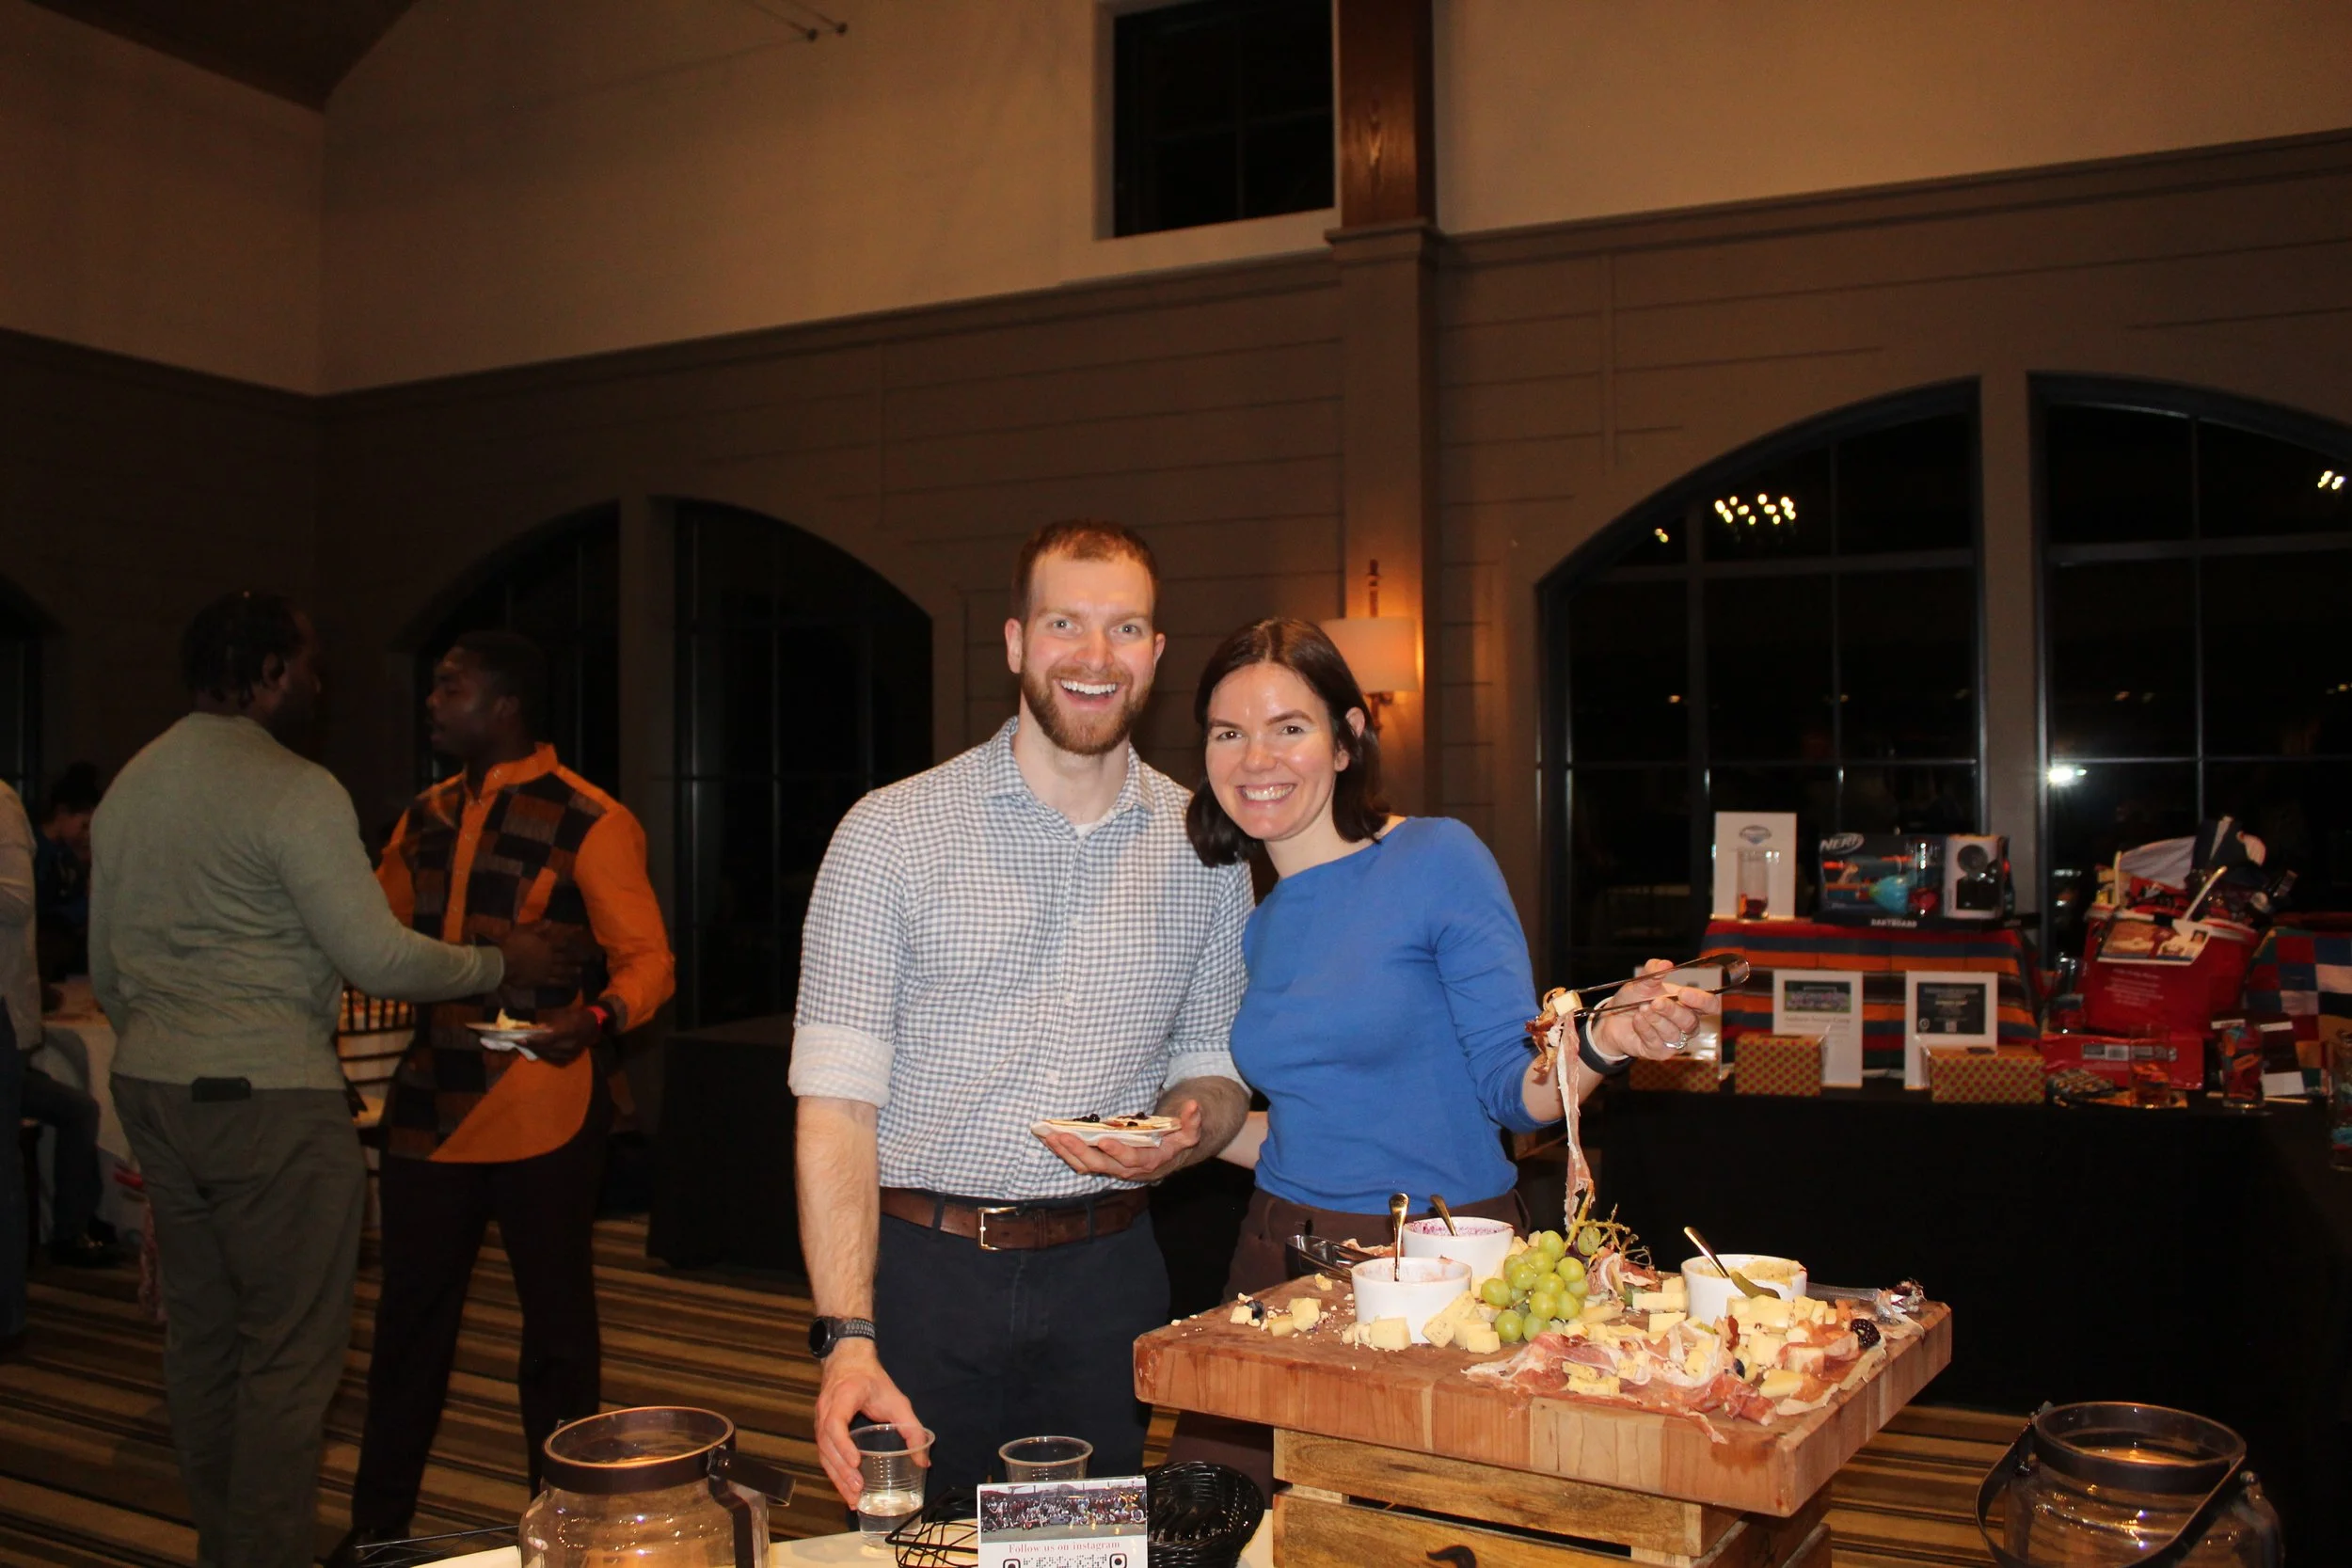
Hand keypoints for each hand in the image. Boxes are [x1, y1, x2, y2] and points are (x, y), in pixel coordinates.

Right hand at [494, 921, 587, 991]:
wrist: (503, 964)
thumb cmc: (511, 945)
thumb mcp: (523, 932)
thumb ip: (537, 928)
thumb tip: (550, 922)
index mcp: (546, 944)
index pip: (562, 939)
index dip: (572, 935)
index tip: (582, 933)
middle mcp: (549, 957)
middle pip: (566, 957)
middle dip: (578, 957)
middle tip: (589, 958)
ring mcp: (547, 970)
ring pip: (563, 970)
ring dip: (572, 970)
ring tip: (581, 971)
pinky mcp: (541, 981)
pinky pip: (555, 982)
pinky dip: (564, 982)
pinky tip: (570, 983)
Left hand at [523, 1003, 601, 1066]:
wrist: (593, 1026)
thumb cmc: (576, 1016)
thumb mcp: (562, 1014)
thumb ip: (548, 1022)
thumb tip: (533, 1027)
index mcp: (568, 1030)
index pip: (546, 1039)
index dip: (532, 1040)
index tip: (519, 1039)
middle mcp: (569, 1044)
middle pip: (545, 1048)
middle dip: (531, 1045)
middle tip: (519, 1042)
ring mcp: (570, 1052)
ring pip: (548, 1054)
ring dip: (537, 1050)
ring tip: (528, 1046)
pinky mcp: (570, 1057)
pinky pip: (554, 1058)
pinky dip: (545, 1054)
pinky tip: (539, 1050)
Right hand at [813, 1340, 925, 1505]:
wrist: (849, 1361)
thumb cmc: (872, 1380)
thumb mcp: (897, 1400)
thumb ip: (911, 1428)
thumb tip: (923, 1461)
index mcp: (843, 1396)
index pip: (835, 1422)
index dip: (843, 1444)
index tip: (856, 1462)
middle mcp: (826, 1409)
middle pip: (827, 1444)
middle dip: (841, 1470)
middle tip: (857, 1490)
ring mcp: (820, 1419)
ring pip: (823, 1453)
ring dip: (837, 1477)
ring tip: (852, 1498)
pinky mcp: (821, 1429)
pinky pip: (824, 1453)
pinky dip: (834, 1472)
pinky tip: (845, 1488)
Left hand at [1036, 1099, 1204, 1181]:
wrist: (1173, 1154)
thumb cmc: (1179, 1138)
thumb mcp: (1190, 1131)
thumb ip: (1193, 1122)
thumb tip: (1194, 1107)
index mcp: (1152, 1163)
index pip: (1132, 1161)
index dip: (1118, 1152)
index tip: (1102, 1139)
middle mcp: (1131, 1171)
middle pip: (1102, 1166)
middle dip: (1080, 1152)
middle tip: (1062, 1136)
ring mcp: (1115, 1169)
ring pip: (1087, 1166)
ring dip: (1066, 1152)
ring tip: (1048, 1135)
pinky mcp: (1103, 1164)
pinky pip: (1081, 1161)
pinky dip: (1065, 1151)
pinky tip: (1050, 1137)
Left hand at [1592, 958, 1721, 1061]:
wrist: (1613, 1018)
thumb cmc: (1634, 999)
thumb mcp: (1641, 982)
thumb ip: (1653, 972)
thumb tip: (1665, 963)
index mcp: (1689, 1004)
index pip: (1709, 1005)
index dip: (1701, 1001)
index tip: (1683, 993)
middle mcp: (1685, 1024)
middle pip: (1691, 1021)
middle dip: (1672, 1010)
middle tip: (1655, 1002)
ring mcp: (1674, 1040)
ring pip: (1673, 1033)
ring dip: (1656, 1020)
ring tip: (1642, 1008)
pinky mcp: (1660, 1052)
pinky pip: (1657, 1043)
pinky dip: (1646, 1029)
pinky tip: (1637, 1020)